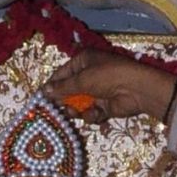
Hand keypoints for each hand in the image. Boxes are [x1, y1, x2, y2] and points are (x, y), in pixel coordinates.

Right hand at [44, 50, 176, 123]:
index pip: (61, 73)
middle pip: (69, 91)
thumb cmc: (108, 76)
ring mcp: (97, 91)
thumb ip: (63, 87)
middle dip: (63, 101)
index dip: (51, 86)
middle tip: (54, 111)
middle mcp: (89, 75)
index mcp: (83, 61)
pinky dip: (92, 115)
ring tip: (74, 113)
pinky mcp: (105, 106)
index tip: (41, 98)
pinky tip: (96, 113)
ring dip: (77, 110)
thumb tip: (45, 91)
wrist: (136, 90)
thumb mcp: (82, 79)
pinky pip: (91, 112)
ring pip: (79, 104)